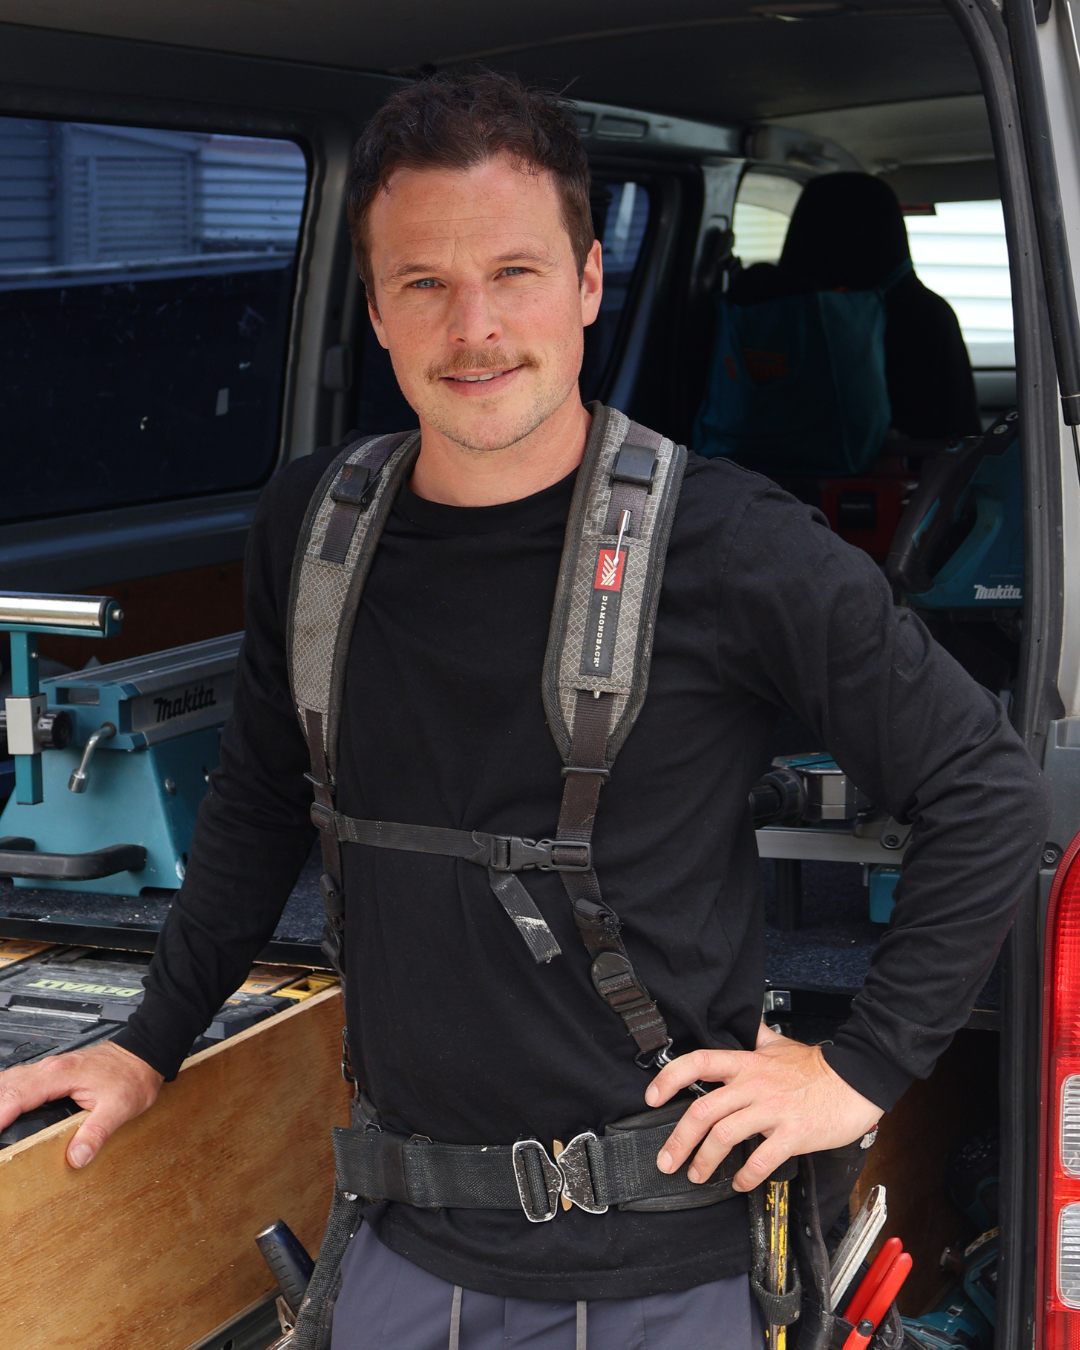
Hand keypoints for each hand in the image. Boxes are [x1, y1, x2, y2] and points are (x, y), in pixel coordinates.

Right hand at [0, 1040, 163, 1168]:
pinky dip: (6, 1093)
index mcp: (60, 1074)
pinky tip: (5, 1105)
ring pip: (10, 1080)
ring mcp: (51, 1068)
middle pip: (6, 1087)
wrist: (145, 1054)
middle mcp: (51, 1068)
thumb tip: (76, 1157)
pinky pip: (20, 1080)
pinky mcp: (54, 1071)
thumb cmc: (133, 1075)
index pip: (17, 1095)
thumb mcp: (120, 1107)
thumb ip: (96, 1133)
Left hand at [646, 1023, 880, 1192]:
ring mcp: (773, 1110)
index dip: (669, 1079)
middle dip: (679, 1139)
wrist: (856, 1080)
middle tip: (667, 1160)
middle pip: (704, 1110)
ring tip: (697, 1175)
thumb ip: (755, 1037)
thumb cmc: (817, 1066)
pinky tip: (739, 1182)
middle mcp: (754, 1085)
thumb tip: (741, 1027)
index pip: (698, 1062)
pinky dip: (745, 1175)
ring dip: (705, 1161)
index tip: (652, 1098)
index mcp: (747, 1063)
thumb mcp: (779, 1044)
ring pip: (725, 1135)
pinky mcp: (793, 1133)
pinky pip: (761, 1159)